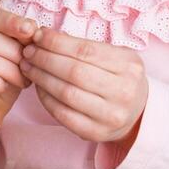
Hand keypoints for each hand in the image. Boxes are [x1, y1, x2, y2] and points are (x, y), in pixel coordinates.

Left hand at [19, 27, 147, 143]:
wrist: (139, 113)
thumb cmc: (121, 78)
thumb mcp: (115, 56)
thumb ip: (86, 46)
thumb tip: (47, 36)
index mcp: (129, 66)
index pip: (85, 50)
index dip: (57, 42)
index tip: (38, 35)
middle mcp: (123, 92)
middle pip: (74, 72)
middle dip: (45, 59)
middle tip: (28, 52)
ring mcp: (110, 115)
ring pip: (66, 93)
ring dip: (41, 77)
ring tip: (28, 67)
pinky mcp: (96, 133)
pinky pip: (63, 114)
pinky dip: (46, 98)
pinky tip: (38, 86)